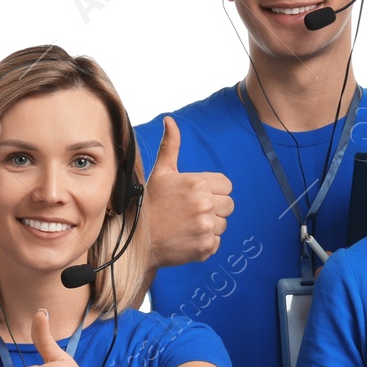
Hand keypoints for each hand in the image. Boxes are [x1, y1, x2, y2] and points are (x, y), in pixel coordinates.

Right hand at [145, 117, 233, 266]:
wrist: (138, 242)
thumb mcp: (161, 172)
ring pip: (223, 224)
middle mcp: (204, 204)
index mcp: (197, 183)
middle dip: (214, 208)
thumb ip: (171, 145)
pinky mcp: (205, 247)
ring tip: (187, 225)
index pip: (226, 186)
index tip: (197, 197)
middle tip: (191, 212)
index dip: (214, 191)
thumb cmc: (150, 204)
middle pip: (229, 205)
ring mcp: (205, 227)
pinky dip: (204, 242)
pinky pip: (216, 242)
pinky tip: (187, 237)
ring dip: (210, 225)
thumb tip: (170, 120)